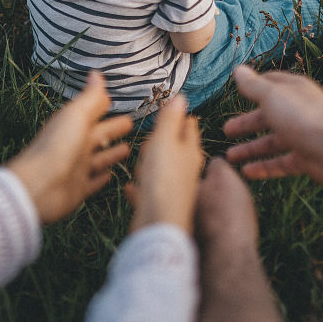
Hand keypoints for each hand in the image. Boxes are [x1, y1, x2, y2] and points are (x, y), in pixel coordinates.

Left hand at [7, 71, 132, 224]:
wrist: (38, 186)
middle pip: (98, 135)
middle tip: (129, 123)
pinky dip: (101, 178)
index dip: (102, 106)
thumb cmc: (56, 147)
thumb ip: (90, 98)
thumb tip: (96, 74)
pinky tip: (111, 175)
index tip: (113, 100)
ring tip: (128, 148)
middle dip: (112, 129)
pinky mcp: (78, 189)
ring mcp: (76, 168)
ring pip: (98, 159)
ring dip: (111, 153)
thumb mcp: (76, 116)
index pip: (92, 113)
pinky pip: (93, 182)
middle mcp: (74, 146)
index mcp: (73, 126)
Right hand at [127, 95, 203, 233]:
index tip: (171, 109)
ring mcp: (173, 188)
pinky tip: (132, 186)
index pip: (188, 127)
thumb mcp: (166, 141)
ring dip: (149, 163)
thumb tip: (181, 97)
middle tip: (152, 136)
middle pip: (174, 148)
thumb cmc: (163, 181)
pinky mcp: (159, 204)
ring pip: (161, 168)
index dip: (179, 116)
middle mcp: (186, 170)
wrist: (158, 225)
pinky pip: (148, 189)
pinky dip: (141, 185)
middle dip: (161, 140)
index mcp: (190, 152)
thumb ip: (171, 120)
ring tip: (141, 160)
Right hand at [223, 65, 322, 187]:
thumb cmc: (303, 117)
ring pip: (273, 142)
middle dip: (247, 123)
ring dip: (251, 148)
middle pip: (269, 117)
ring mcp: (304, 136)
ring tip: (230, 156)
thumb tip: (239, 70)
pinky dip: (264, 167)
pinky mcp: (307, 159)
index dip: (254, 86)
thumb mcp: (271, 96)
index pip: (271, 84)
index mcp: (294, 91)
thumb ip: (253, 86)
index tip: (238, 90)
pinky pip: (281, 163)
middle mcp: (299, 112)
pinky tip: (248, 172)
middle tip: (227, 130)